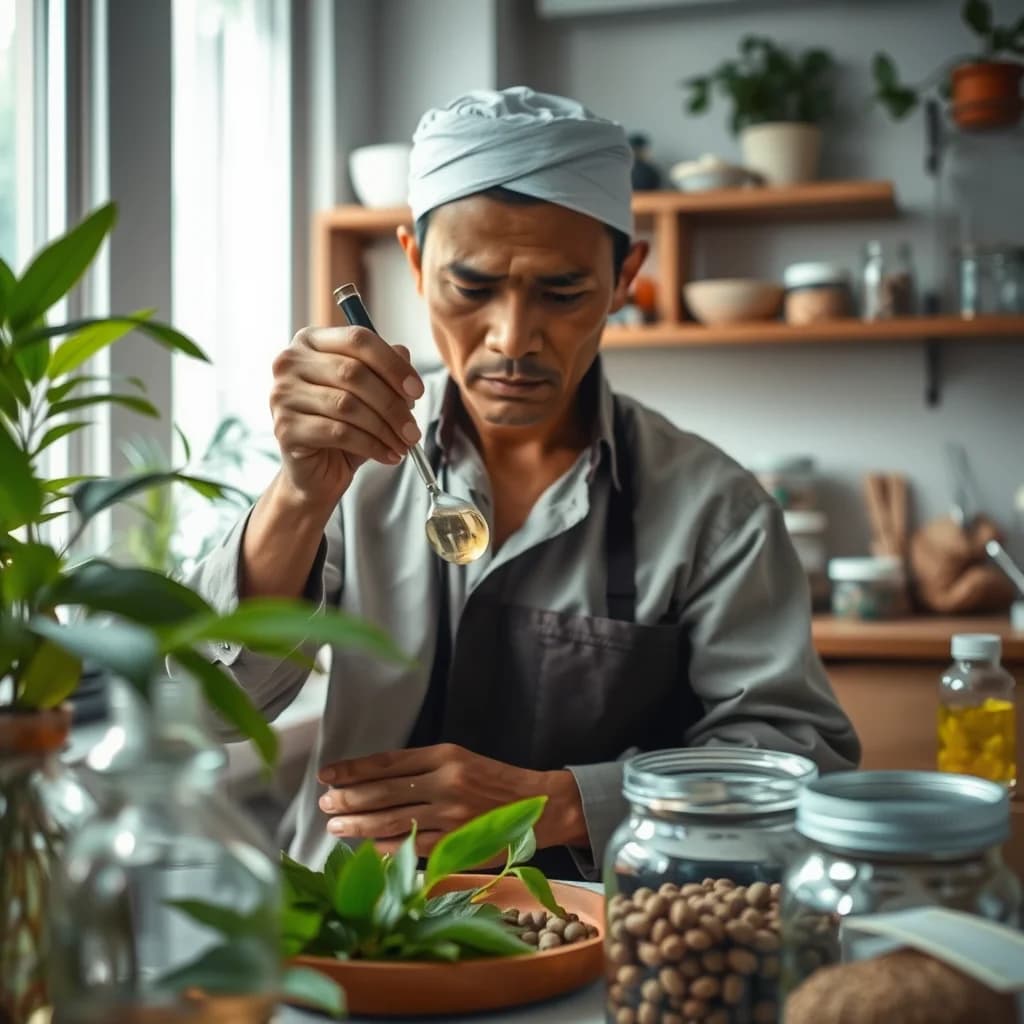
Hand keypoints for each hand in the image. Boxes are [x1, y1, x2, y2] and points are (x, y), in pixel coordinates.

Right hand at [269, 326, 424, 512]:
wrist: (317, 472)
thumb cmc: (344, 427)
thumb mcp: (371, 395)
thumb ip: (385, 369)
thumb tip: (403, 354)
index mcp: (311, 341)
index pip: (357, 339)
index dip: (393, 365)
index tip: (418, 391)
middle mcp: (290, 362)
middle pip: (354, 373)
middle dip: (392, 404)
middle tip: (413, 429)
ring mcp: (283, 394)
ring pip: (348, 405)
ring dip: (385, 428)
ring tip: (404, 444)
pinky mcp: (285, 428)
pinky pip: (339, 433)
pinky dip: (372, 445)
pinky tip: (389, 455)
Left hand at [317, 743, 588, 857]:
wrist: (540, 805)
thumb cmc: (493, 781)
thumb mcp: (461, 760)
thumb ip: (423, 769)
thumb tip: (373, 781)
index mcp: (445, 755)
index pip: (388, 762)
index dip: (354, 769)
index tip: (327, 774)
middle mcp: (446, 781)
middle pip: (384, 791)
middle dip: (348, 799)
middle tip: (324, 804)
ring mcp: (452, 814)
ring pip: (393, 820)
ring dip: (359, 825)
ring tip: (335, 827)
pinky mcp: (459, 843)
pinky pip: (413, 846)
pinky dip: (386, 847)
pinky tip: (366, 848)